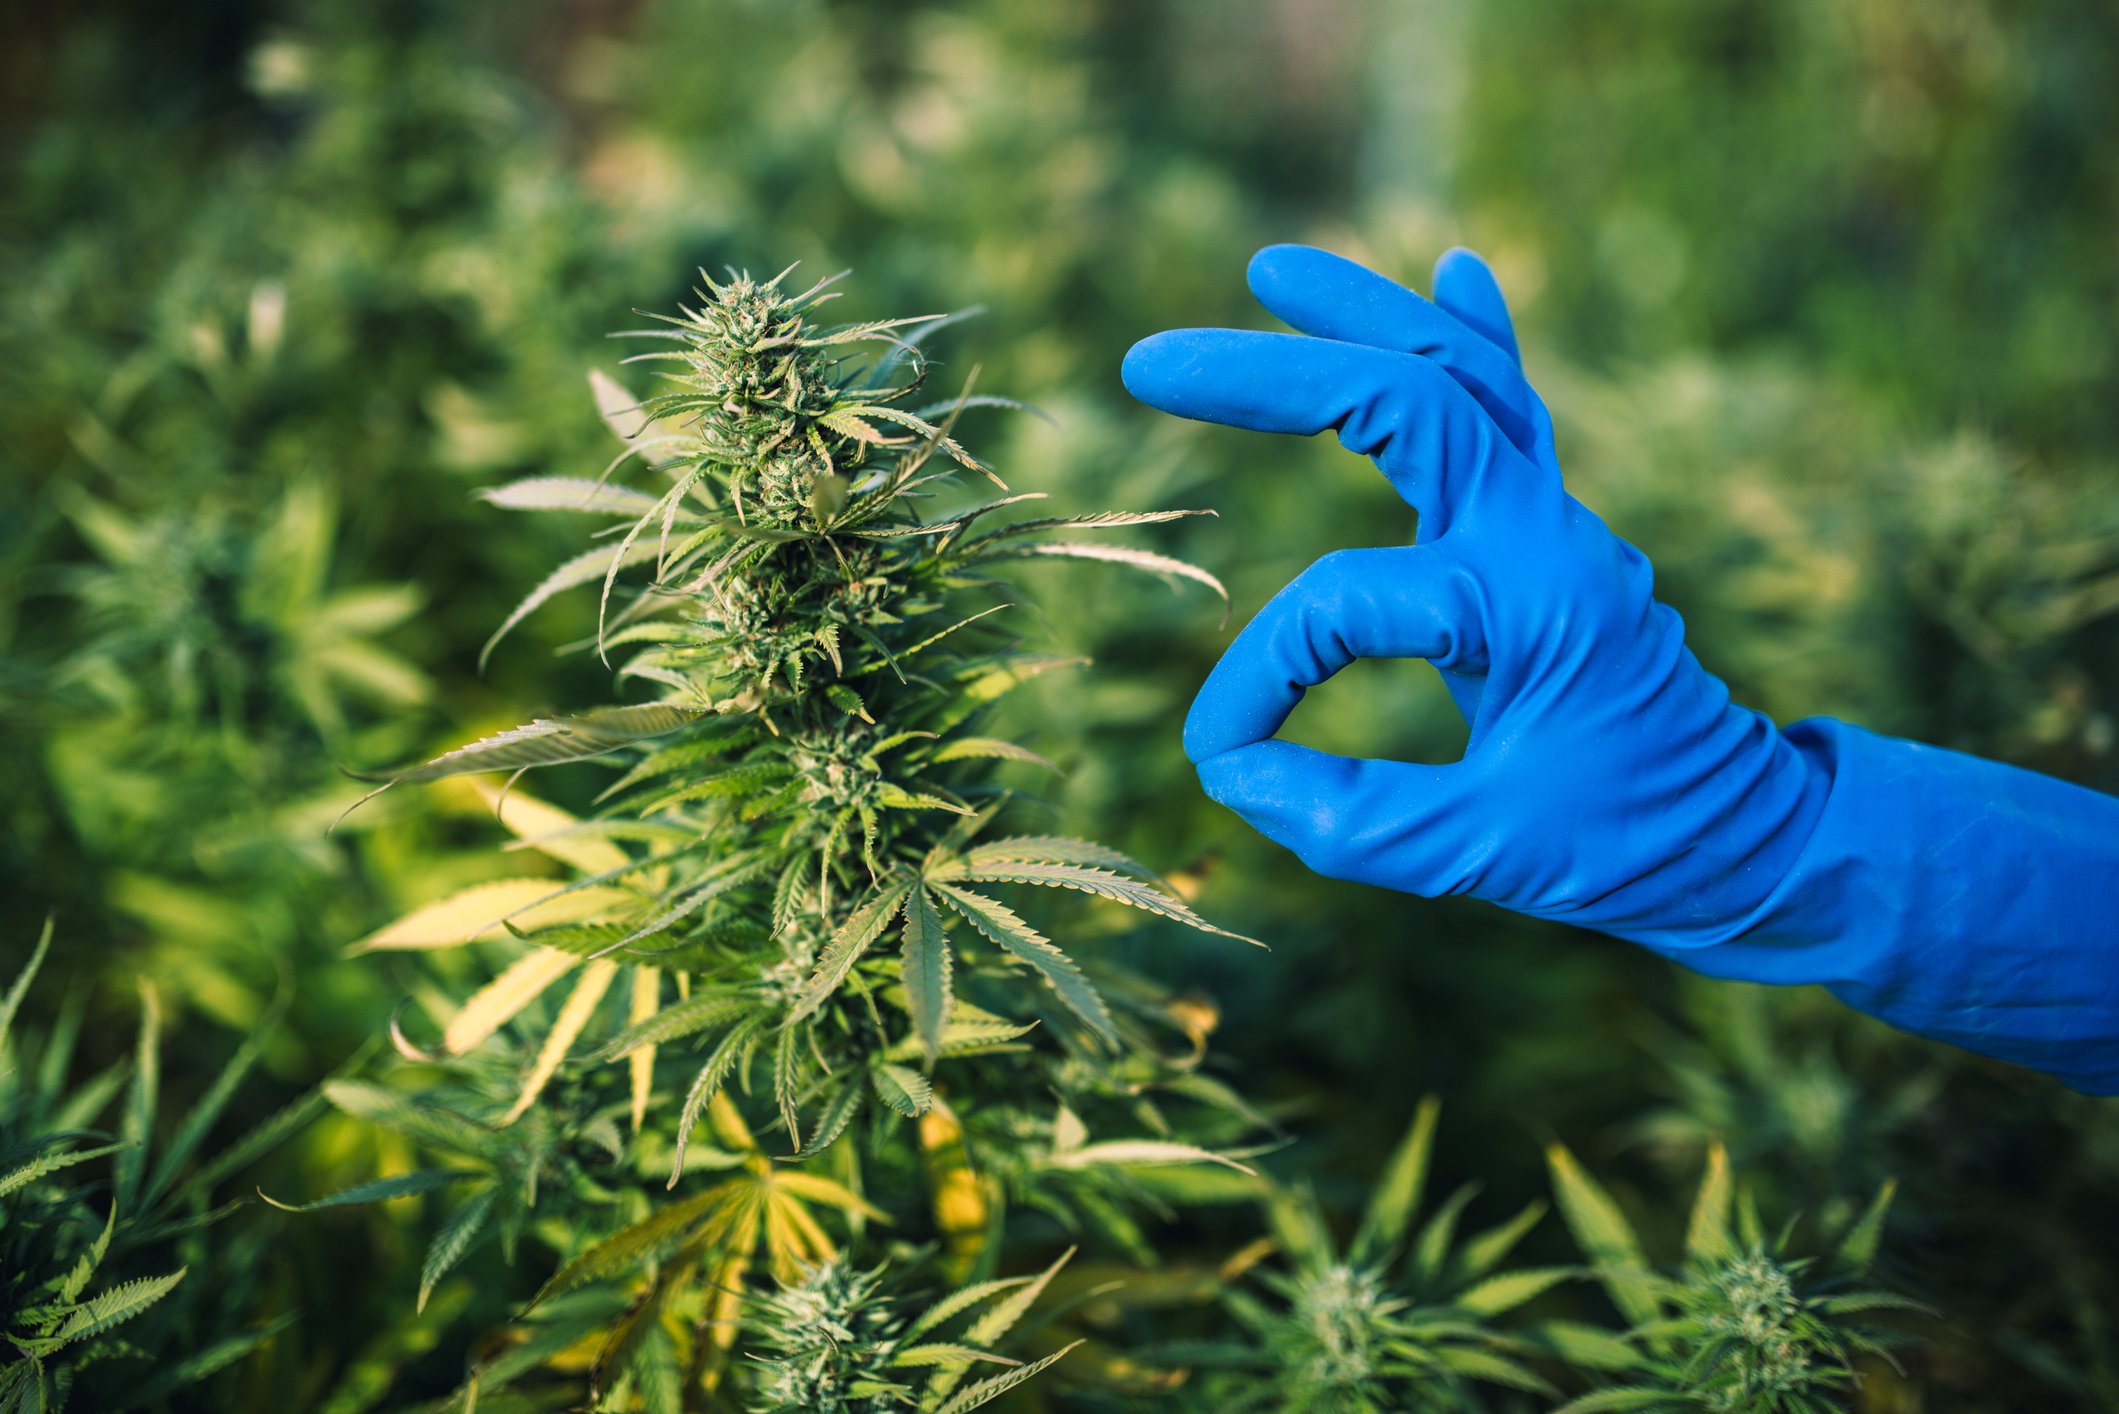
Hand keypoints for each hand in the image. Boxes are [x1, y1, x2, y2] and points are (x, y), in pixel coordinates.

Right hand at [1122, 246, 1820, 951]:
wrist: (1747, 832)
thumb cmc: (1628, 844)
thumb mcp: (1487, 855)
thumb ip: (1353, 821)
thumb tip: (1232, 777)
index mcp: (1517, 603)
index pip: (1338, 606)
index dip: (1257, 681)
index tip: (1219, 757)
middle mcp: (1539, 533)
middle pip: (1401, 398)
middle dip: (1273, 374)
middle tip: (1149, 362)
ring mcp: (1554, 518)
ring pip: (1457, 374)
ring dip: (1364, 314)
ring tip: (1273, 268)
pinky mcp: (1555, 531)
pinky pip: (1515, 407)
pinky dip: (1479, 336)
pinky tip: (1453, 268)